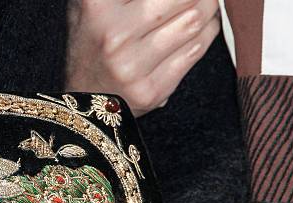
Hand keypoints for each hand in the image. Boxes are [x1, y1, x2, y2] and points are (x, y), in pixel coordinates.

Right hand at [66, 0, 220, 115]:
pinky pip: (195, 51)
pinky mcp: (150, 91)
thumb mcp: (94, 2)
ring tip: (204, 4)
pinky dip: (205, 34)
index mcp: (96, 5)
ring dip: (208, 8)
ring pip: (195, 22)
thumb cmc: (93, 41)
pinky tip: (197, 30)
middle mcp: (113, 35)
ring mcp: (131, 67)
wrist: (84, 102)